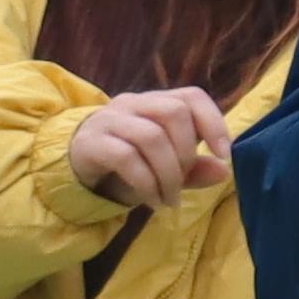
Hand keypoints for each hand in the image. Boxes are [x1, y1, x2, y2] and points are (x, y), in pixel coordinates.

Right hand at [66, 86, 236, 208]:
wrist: (75, 167)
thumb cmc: (126, 165)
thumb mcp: (164, 169)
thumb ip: (193, 169)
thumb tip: (223, 171)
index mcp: (156, 103)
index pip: (191, 96)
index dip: (213, 122)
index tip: (223, 154)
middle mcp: (133, 104)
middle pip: (173, 112)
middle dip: (186, 153)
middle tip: (183, 182)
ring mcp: (110, 120)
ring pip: (151, 136)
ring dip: (168, 175)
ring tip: (169, 200)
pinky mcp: (92, 143)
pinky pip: (126, 157)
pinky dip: (147, 183)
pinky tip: (153, 201)